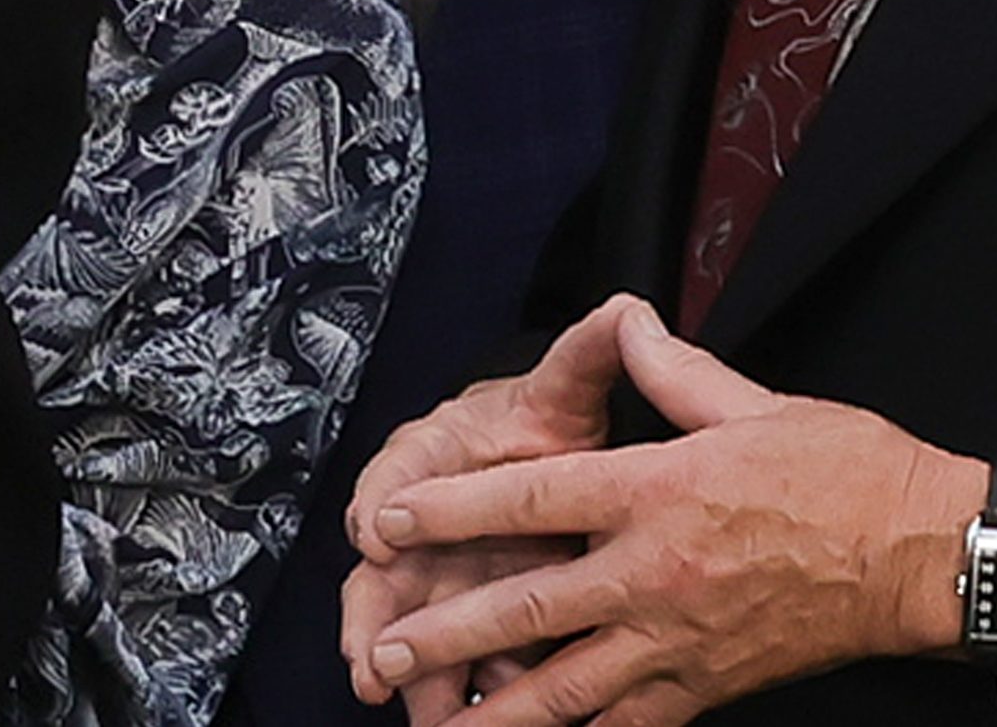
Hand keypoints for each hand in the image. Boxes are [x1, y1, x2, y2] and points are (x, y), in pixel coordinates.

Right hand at [340, 297, 637, 717]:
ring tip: (421, 710)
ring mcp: (442, 576)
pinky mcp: (469, 618)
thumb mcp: (564, 389)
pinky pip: (457, 661)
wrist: (546, 463)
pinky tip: (469, 714)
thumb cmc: (536, 424)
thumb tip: (624, 309)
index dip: (382, 505)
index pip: (395, 476)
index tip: (375, 533)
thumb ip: (588, 354)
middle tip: (371, 663)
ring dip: (412, 674)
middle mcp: (423, 523)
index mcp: (433, 458)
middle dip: (374, 623)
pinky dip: (459, 693)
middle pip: (383, 575)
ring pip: (412, 631)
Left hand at [351, 303, 990, 724]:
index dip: (449, 510)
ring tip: (441, 723)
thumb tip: (624, 321)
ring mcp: (681, 639)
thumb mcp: (749, 399)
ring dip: (499, 708)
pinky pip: (633, 724)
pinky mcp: (712, 685)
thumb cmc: (845, 470)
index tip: (388, 521)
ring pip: (570, 687)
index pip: (528, 500)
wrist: (925, 553)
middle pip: (530, 607)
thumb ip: (669, 368)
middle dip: (448, 630)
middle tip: (386, 650)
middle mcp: (654, 571)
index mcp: (655, 489)